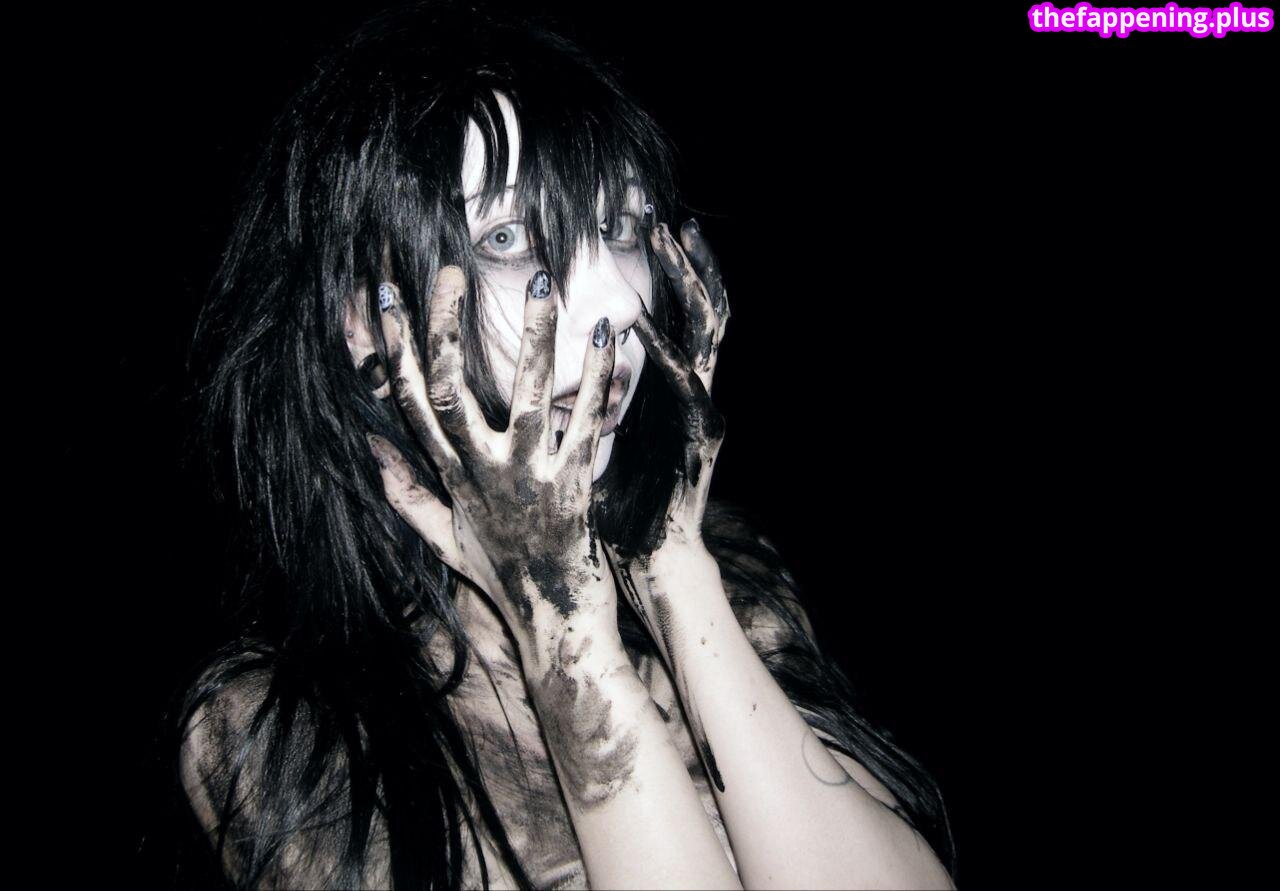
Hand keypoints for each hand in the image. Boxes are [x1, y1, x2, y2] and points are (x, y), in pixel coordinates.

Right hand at [366, 266, 619, 658]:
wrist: (556, 625)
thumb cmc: (501, 577)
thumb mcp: (444, 540)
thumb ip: (407, 495)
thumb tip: (371, 451)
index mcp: (451, 479)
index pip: (409, 405)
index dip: (393, 350)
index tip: (385, 295)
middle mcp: (483, 474)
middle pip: (450, 394)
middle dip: (443, 329)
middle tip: (450, 272)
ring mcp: (530, 479)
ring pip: (527, 398)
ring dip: (533, 336)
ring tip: (542, 280)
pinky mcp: (577, 486)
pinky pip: (587, 424)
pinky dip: (598, 377)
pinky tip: (608, 333)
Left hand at [600, 217, 729, 562]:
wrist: (652, 556)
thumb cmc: (621, 497)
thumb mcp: (601, 429)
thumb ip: (588, 390)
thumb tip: (549, 362)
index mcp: (676, 385)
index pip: (687, 311)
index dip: (677, 266)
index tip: (652, 222)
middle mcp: (697, 389)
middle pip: (708, 308)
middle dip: (689, 260)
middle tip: (664, 216)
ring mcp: (704, 410)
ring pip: (710, 331)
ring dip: (688, 283)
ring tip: (668, 242)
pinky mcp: (700, 438)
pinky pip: (685, 385)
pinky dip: (663, 350)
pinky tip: (637, 322)